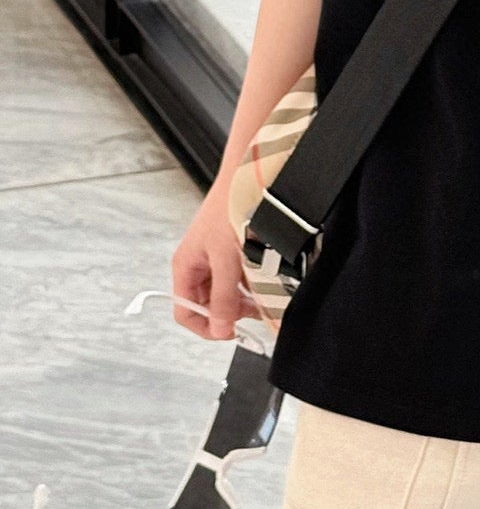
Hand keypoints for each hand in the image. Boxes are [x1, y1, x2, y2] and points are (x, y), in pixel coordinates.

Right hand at [172, 186, 250, 340]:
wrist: (247, 177)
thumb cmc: (229, 208)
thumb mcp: (226, 259)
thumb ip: (223, 296)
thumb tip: (220, 329)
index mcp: (185, 267)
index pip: (185, 311)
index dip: (206, 326)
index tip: (230, 331)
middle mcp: (198, 264)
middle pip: (208, 303)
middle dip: (230, 311)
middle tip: (254, 313)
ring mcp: (215, 257)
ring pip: (227, 290)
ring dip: (244, 297)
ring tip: (264, 297)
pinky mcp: (233, 249)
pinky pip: (239, 275)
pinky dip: (252, 281)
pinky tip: (266, 278)